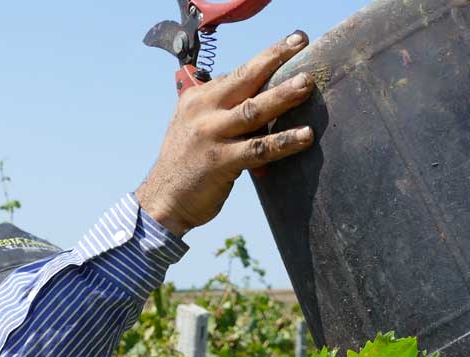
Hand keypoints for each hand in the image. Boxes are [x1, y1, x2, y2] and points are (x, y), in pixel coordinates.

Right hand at [136, 32, 316, 236]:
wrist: (163, 200)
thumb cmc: (186, 164)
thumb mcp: (194, 127)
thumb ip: (221, 111)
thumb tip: (257, 102)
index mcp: (197, 99)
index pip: (237, 73)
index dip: (266, 58)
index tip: (292, 43)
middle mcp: (202, 111)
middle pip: (244, 78)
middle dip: (274, 58)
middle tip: (300, 42)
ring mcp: (211, 135)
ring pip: (253, 110)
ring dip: (282, 96)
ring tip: (306, 85)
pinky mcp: (221, 162)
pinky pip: (258, 149)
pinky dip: (284, 142)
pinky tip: (305, 136)